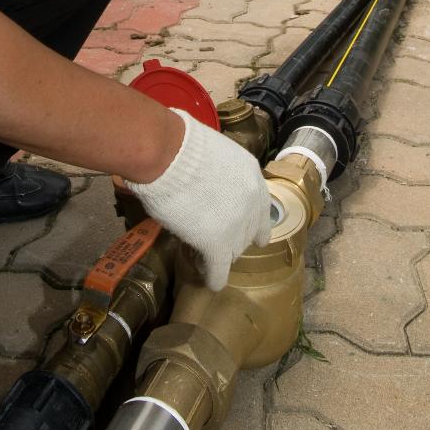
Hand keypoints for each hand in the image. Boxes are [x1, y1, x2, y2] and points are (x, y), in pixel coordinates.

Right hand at [126, 109, 272, 290]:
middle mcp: (251, 202)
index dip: (252, 223)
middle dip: (234, 238)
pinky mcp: (217, 243)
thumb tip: (208, 183)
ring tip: (207, 258)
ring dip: (222, 255)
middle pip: (247, 231)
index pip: (260, 208)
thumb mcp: (216, 153)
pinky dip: (215, 277)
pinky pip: (219, 268)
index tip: (250, 234)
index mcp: (252, 176)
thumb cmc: (182, 145)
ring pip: (234, 251)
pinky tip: (212, 283)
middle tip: (215, 240)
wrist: (169, 155)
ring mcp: (236, 225)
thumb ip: (221, 174)